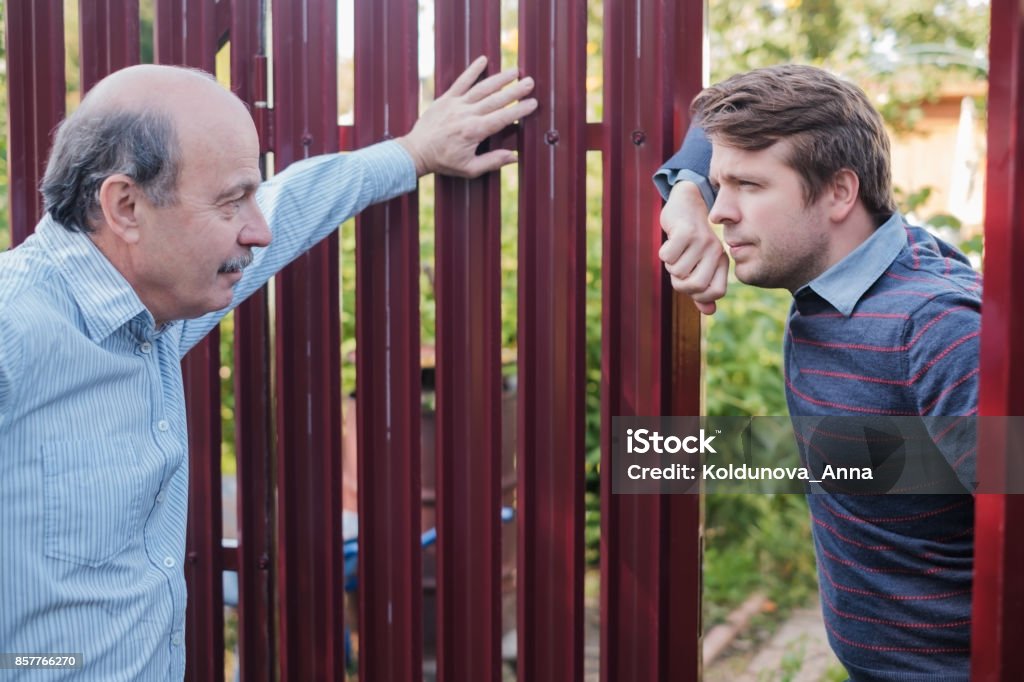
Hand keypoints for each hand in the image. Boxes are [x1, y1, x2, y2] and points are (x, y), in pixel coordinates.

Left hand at [398, 56, 536, 177]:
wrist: (416, 152)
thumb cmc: (443, 162)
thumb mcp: (469, 169)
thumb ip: (492, 161)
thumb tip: (514, 157)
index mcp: (474, 131)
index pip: (502, 117)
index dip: (519, 110)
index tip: (533, 103)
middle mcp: (466, 114)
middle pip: (496, 99)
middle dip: (515, 90)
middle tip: (530, 82)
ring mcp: (456, 104)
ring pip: (482, 88)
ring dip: (500, 78)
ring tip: (515, 71)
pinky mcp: (446, 98)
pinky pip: (461, 81)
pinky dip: (472, 70)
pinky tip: (483, 59)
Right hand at [659, 181, 728, 314]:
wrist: (685, 204)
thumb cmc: (690, 239)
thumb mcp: (697, 263)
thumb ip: (703, 288)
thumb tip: (710, 311)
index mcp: (721, 260)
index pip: (717, 292)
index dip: (699, 295)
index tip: (689, 283)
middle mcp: (715, 251)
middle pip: (697, 286)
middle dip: (680, 283)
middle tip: (677, 270)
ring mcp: (701, 240)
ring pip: (678, 271)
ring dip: (670, 265)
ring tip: (675, 251)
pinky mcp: (685, 231)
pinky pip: (667, 257)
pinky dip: (663, 252)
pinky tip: (670, 241)